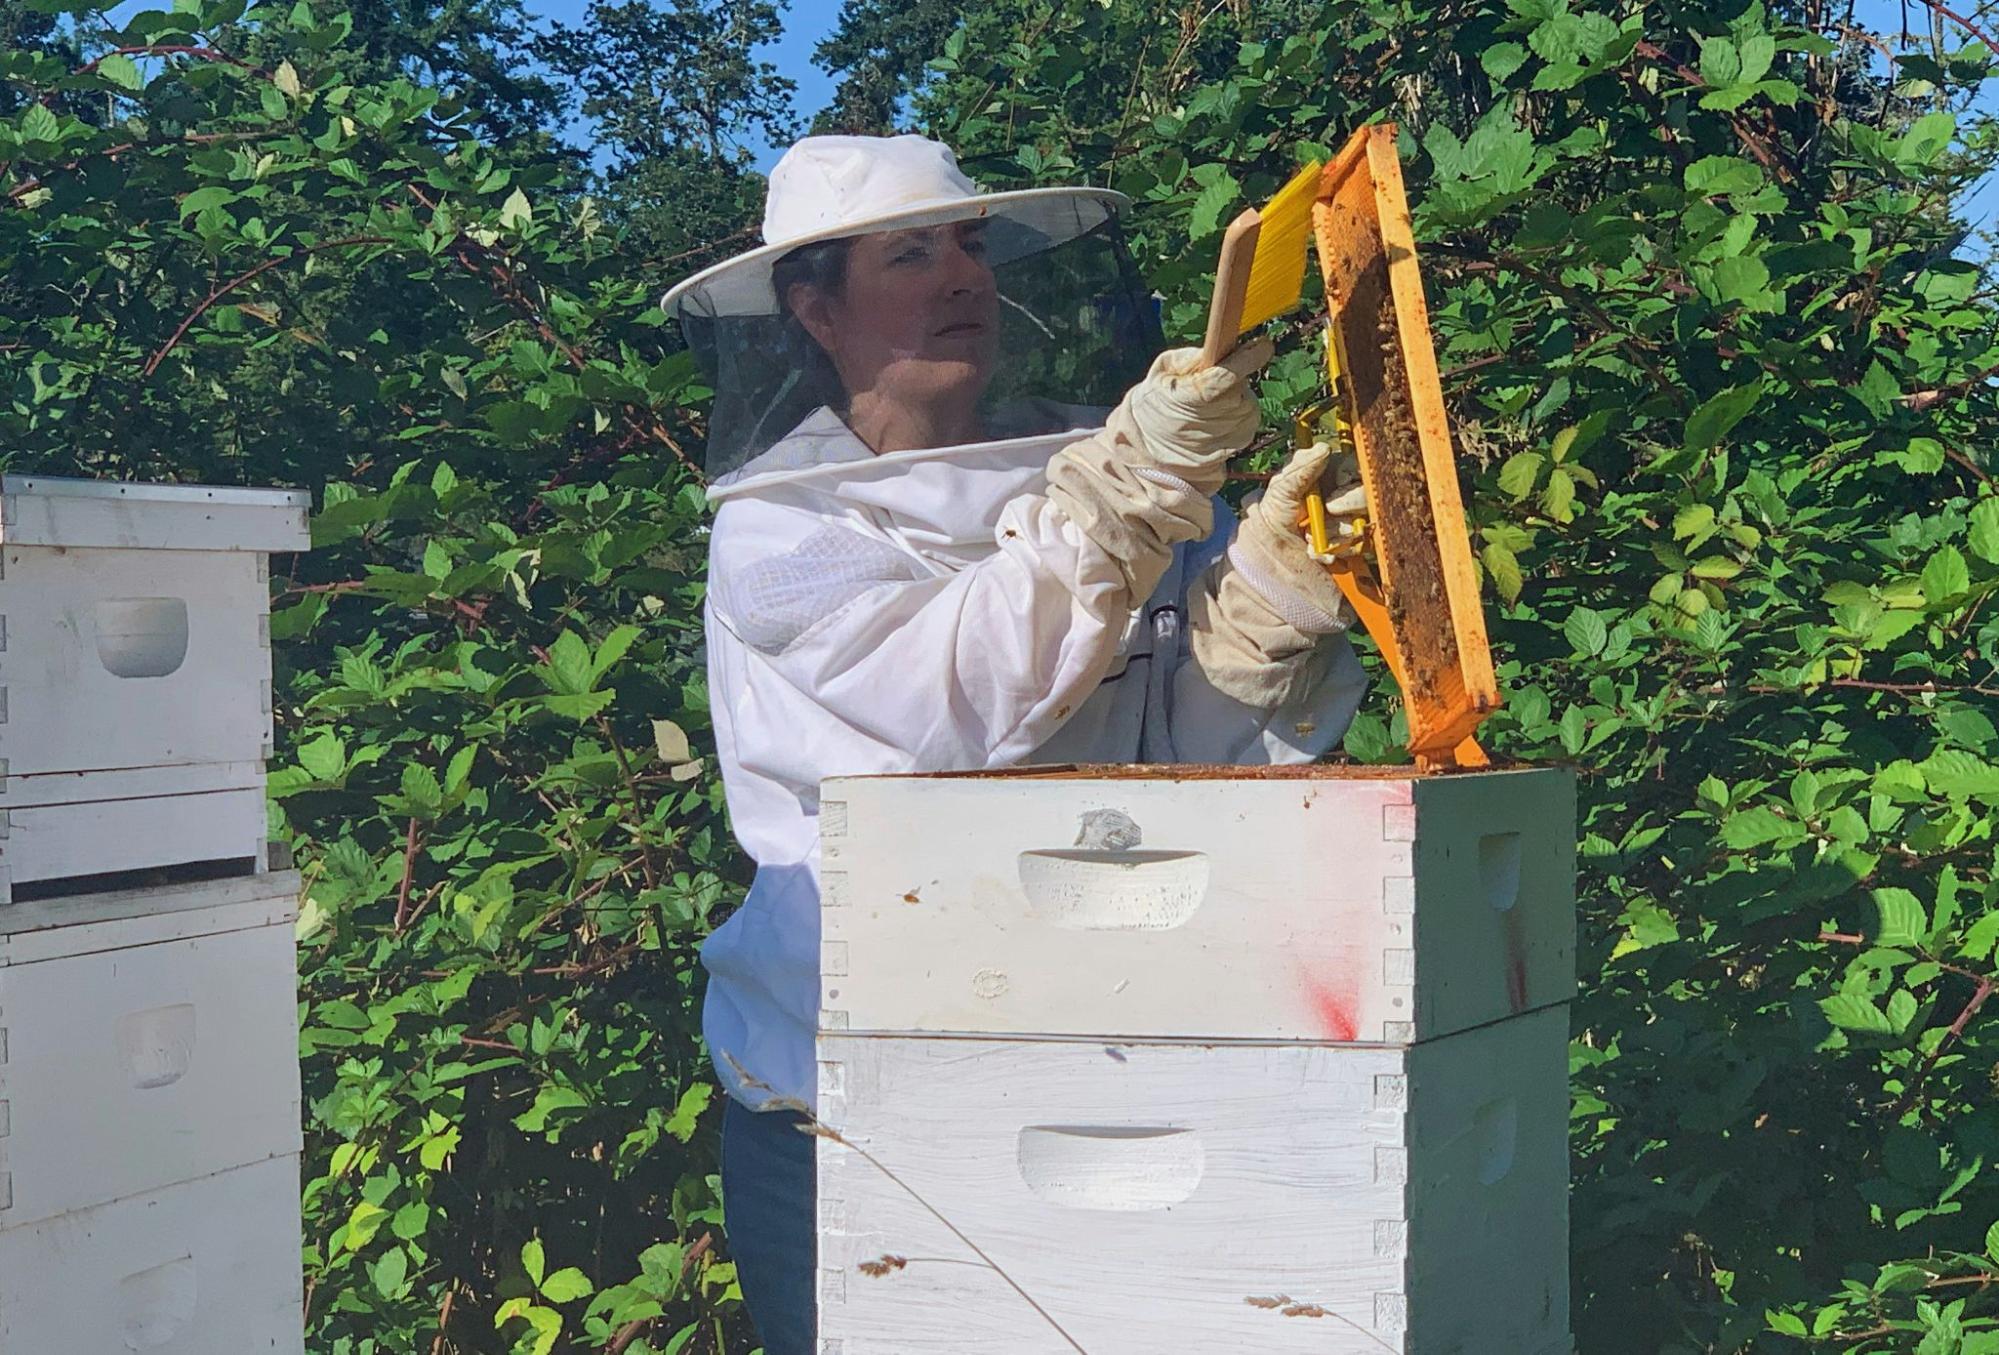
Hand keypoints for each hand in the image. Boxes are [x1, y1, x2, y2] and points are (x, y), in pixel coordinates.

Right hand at [1114, 338, 1273, 495]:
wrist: (1153, 447)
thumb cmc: (1159, 400)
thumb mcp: (1162, 371)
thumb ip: (1190, 357)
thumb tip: (1221, 348)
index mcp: (1182, 399)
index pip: (1221, 379)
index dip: (1245, 361)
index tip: (1264, 345)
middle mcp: (1202, 423)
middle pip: (1238, 389)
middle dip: (1234, 378)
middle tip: (1215, 379)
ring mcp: (1221, 439)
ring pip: (1247, 404)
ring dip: (1237, 396)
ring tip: (1213, 401)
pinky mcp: (1234, 447)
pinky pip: (1250, 420)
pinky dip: (1240, 412)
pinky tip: (1220, 415)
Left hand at [1231, 440, 1357, 634]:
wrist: (1273, 587)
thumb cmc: (1270, 540)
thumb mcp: (1275, 503)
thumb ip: (1295, 475)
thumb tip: (1321, 448)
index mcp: (1321, 484)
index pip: (1350, 467)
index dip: (1347, 477)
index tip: (1332, 494)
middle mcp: (1340, 502)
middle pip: (1367, 488)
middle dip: (1350, 500)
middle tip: (1331, 511)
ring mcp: (1352, 526)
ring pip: (1369, 514)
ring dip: (1342, 530)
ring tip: (1314, 545)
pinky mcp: (1360, 551)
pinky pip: (1369, 542)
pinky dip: (1346, 550)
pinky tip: (1324, 558)